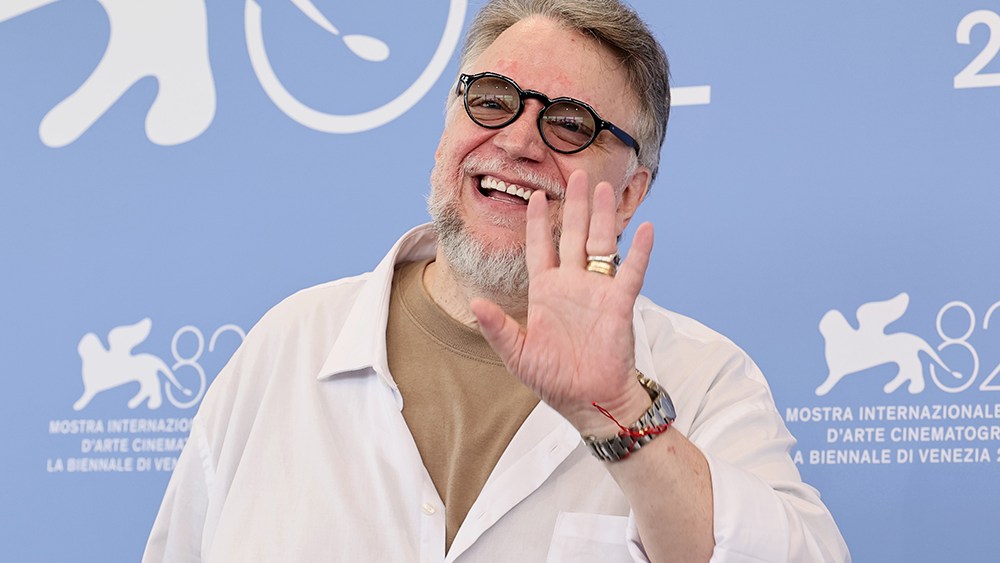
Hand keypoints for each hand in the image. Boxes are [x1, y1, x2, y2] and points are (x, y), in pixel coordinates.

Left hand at [471, 169, 654, 434]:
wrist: (589, 401)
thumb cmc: (554, 380)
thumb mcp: (518, 355)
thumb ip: (498, 328)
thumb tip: (476, 303)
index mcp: (545, 292)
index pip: (539, 248)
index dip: (536, 223)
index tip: (533, 196)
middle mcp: (571, 285)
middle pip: (572, 235)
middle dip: (574, 205)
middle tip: (577, 175)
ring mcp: (597, 292)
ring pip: (600, 244)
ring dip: (602, 217)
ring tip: (604, 188)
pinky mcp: (619, 305)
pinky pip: (631, 273)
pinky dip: (639, 252)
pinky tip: (646, 228)